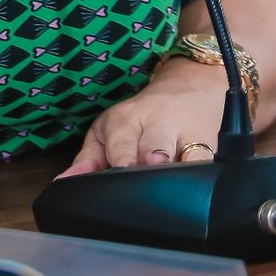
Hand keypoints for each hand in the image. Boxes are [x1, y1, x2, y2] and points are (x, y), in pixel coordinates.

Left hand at [58, 57, 227, 175]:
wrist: (190, 87)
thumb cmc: (142, 117)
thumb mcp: (108, 129)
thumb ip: (88, 158)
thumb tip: (64, 183)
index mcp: (125, 122)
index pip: (121, 146)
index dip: (121, 164)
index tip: (118, 178)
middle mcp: (155, 125)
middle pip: (154, 147)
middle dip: (151, 160)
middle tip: (149, 168)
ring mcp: (186, 135)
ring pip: (185, 154)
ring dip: (180, 168)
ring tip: (176, 177)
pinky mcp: (211, 145)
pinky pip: (209, 163)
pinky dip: (204, 176)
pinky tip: (199, 189)